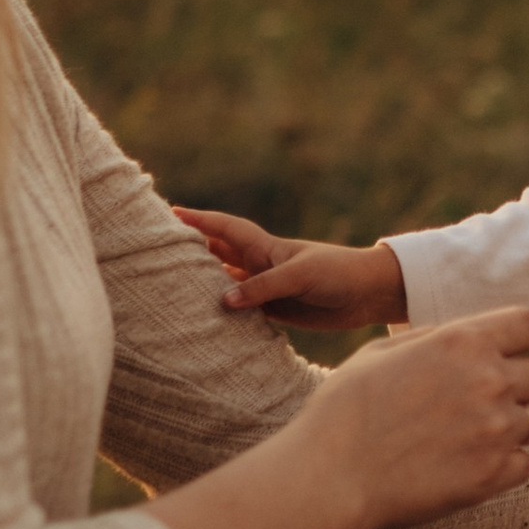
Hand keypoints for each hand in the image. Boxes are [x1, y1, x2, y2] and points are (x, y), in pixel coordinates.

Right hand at [175, 204, 409, 329]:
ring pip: (226, 282)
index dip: (200, 220)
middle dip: (192, 248)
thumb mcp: (301, 276)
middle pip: (218, 254)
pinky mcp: (275, 310)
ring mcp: (266, 288)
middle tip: (159, 246)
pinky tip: (205, 315)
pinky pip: (241, 309)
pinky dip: (223, 310)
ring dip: (203, 282)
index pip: (225, 230)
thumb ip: (264, 287)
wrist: (369, 293)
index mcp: (266, 248)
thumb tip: (224, 300)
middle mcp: (260, 265)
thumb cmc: (338, 273)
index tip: (171, 212)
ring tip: (170, 284)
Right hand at [314, 305, 528, 528]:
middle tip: (498, 397)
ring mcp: (496, 430)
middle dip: (526, 383)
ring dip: (520, 423)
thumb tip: (466, 334)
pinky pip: (525, 464)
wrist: (329, 477)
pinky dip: (507, 465)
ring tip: (484, 433)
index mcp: (463, 342)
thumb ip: (434, 338)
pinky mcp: (493, 475)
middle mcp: (489, 380)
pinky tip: (474, 465)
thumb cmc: (345, 410)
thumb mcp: (382, 352)